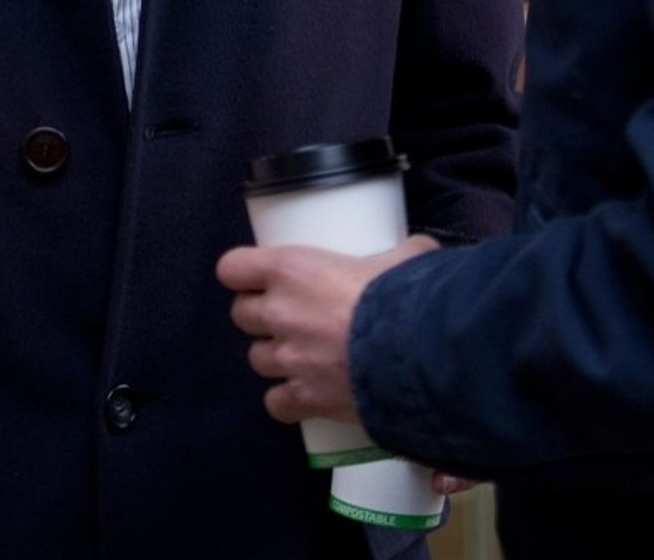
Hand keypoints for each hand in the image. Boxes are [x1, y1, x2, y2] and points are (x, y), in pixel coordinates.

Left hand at [216, 235, 439, 425]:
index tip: (261, 277)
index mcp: (289, 269)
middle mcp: (278, 313)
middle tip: (293, 315)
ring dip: (276, 356)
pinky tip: (308, 395)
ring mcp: (287, 359)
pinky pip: (276, 404)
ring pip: (258, 359)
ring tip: (305, 355)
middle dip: (262, 315)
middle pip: (242, 314)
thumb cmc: (405, 295)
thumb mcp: (405, 257)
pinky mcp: (304, 399)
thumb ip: (400, 252)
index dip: (244, 273)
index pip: (232, 268)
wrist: (421, 355)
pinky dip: (288, 401)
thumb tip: (419, 250)